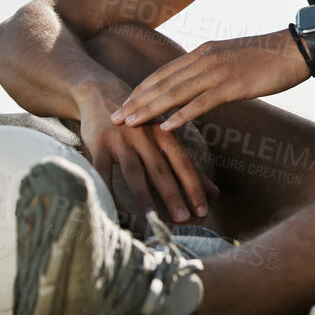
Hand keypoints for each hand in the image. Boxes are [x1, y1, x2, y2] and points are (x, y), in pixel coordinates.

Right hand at [74, 80, 219, 223]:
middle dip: (173, 195)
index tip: (203, 211)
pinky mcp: (99, 145)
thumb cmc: (140, 125)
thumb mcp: (165, 138)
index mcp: (166, 136)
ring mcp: (122, 142)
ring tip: (152, 218)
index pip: (184, 165)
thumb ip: (187, 166)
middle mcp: (146, 138)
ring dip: (143, 196)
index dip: (194, 187)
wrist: (101, 94)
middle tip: (184, 220)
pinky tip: (110, 208)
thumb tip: (215, 193)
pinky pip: (102, 171)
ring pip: (134, 172)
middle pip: (162, 171)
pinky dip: (106, 189)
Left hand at [112, 30, 309, 134]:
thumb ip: (214, 69)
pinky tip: (166, 127)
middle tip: (112, 117)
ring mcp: (218, 71)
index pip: (163, 72)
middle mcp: (205, 59)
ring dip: (148, 110)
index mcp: (203, 52)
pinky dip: (181, 115)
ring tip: (129, 123)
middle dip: (135, 101)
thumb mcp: (234, 58)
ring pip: (174, 93)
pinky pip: (202, 102)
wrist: (297, 48)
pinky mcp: (234, 84)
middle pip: (162, 82)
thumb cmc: (270, 56)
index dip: (140, 89)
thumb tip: (201, 85)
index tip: (123, 103)